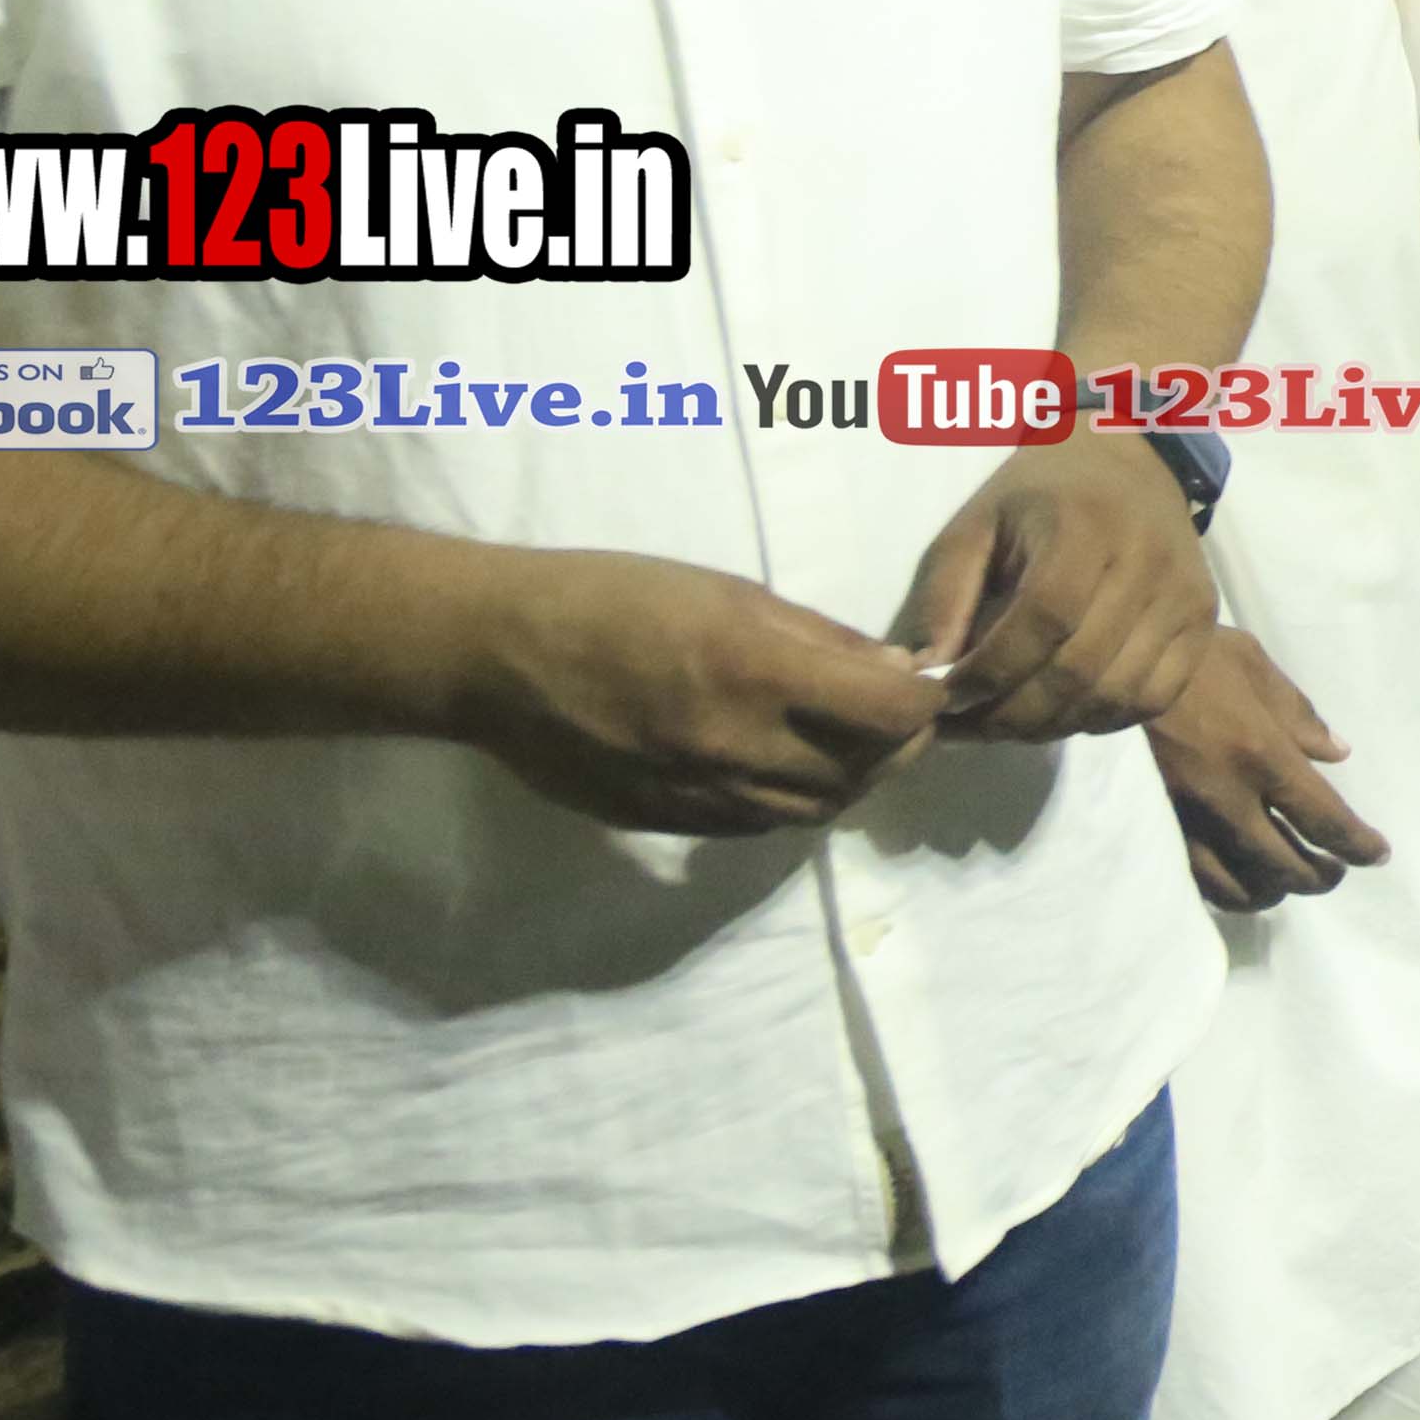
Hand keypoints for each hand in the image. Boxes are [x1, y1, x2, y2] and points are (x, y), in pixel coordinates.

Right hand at [452, 548, 945, 833]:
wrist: (495, 657)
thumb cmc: (612, 598)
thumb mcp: (728, 591)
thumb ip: (819, 637)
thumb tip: (897, 669)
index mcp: (755, 674)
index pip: (890, 713)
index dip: (923, 701)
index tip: (922, 683)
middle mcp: (735, 747)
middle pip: (864, 772)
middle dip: (898, 744)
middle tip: (895, 713)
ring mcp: (700, 795)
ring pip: (817, 812)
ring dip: (850, 780)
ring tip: (848, 741)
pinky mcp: (669, 824)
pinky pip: (759, 828)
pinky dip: (793, 801)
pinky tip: (786, 765)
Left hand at [902, 431, 1221, 741]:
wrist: (1128, 459)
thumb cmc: (1039, 495)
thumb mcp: (976, 526)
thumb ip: (945, 597)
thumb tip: (925, 675)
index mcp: (1085, 525)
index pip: (1043, 619)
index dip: (992, 672)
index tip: (949, 697)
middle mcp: (1146, 561)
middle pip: (1079, 668)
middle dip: (1013, 714)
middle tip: (969, 727)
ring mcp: (1184, 595)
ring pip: (1116, 694)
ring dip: (1054, 726)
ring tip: (1009, 725)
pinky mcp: (1204, 622)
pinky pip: (1155, 698)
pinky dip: (1104, 720)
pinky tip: (1065, 713)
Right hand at [1148, 628, 1389, 911]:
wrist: (1104, 664)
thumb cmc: (1188, 655)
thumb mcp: (1252, 663)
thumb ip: (1298, 713)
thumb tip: (1335, 753)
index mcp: (1260, 753)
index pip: (1323, 818)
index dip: (1356, 844)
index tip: (1377, 854)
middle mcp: (1227, 799)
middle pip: (1286, 866)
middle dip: (1321, 877)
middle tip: (1335, 870)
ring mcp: (1186, 820)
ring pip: (1241, 886)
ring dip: (1275, 891)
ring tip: (1290, 880)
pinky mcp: (1155, 828)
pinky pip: (1198, 880)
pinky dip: (1228, 889)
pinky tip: (1242, 879)